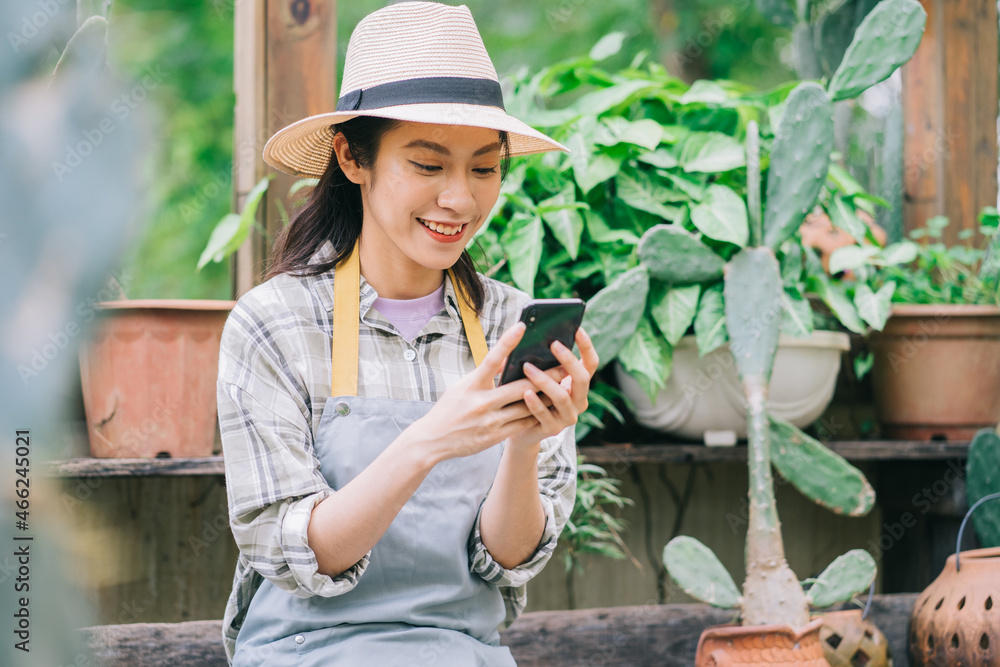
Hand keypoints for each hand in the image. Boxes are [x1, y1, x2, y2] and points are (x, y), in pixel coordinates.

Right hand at [406, 321, 566, 462]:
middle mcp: (481, 402)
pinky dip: (535, 415)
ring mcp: (490, 421)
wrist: (433, 440)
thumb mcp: (463, 386)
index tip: (522, 326)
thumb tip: (507, 360)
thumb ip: (485, 375)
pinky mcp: (495, 436)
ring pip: (526, 408)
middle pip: (520, 387)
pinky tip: (548, 408)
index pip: (492, 359)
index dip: (507, 342)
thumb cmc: (450, 408)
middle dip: (545, 378)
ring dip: (545, 398)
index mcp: (472, 385)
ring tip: (562, 388)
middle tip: (564, 368)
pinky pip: (522, 424)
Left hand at [505, 326, 599, 450]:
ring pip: (562, 397)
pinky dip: (535, 403)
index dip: (586, 346)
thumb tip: (528, 335)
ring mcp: (568, 417)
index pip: (590, 364)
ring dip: (545, 380)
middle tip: (553, 344)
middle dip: (569, 360)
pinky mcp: (553, 429)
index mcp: (578, 385)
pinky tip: (525, 392)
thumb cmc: (530, 397)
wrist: (522, 431)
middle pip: (582, 378)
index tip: (577, 329)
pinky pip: (545, 415)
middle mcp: (578, 401)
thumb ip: (542, 363)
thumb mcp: (539, 379)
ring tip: (527, 367)